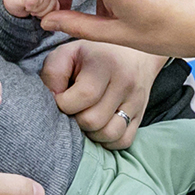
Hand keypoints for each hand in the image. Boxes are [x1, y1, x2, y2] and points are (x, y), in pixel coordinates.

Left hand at [41, 38, 162, 150]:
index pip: (83, 97)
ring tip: (86, 117)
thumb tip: (52, 100)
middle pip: (93, 121)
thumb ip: (53, 73)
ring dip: (92, 132)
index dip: (63, 103)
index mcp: (106, 64)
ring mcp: (136, 101)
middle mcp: (125, 83)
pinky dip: (108, 140)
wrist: (132, 53)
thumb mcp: (68, 53)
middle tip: (74, 108)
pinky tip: (100, 125)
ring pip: (109, 135)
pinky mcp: (141, 116)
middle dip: (76, 119)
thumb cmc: (92, 55)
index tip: (61, 96)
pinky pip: (123, 141)